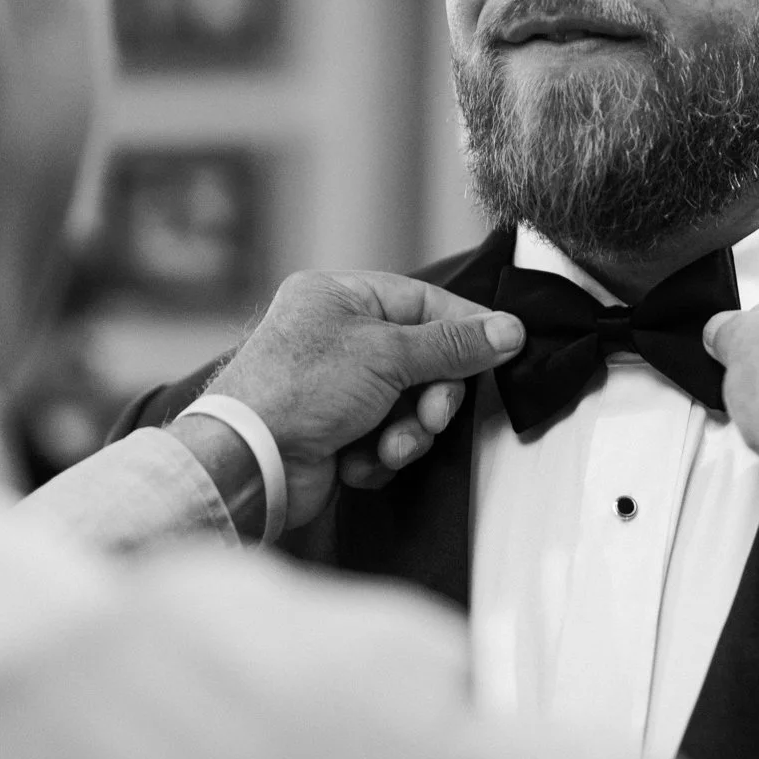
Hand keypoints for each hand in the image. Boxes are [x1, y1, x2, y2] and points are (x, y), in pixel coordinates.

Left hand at [204, 271, 523, 527]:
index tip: (500, 349)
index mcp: (339, 297)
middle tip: (430, 415)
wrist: (249, 461)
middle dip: (431, 396)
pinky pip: (385, 439)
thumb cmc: (300, 390)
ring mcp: (335, 388)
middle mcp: (336, 337)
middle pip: (421, 360)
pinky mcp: (335, 433)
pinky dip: (380, 454)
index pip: (422, 302)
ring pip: (408, 406)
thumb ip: (454, 345)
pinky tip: (357, 462)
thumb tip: (509, 330)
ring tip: (387, 445)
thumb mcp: (388, 355)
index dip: (463, 329)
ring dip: (407, 432)